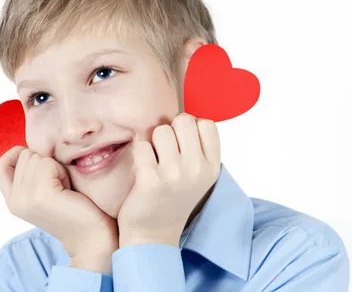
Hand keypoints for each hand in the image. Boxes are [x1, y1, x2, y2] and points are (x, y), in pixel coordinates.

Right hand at [0, 146, 118, 257]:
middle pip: (23, 155)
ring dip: (54, 166)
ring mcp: (25, 198)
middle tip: (58, 184)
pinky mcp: (41, 194)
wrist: (92, 236)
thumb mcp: (43, 191)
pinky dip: (61, 171)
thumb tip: (27, 147)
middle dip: (44, 162)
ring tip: (63, 188)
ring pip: (35, 157)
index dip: (16, 155)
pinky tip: (68, 189)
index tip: (39, 164)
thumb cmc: (74, 207)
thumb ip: (29, 174)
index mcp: (12, 201)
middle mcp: (14, 201)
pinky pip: (47, 163)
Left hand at [117, 113, 220, 246]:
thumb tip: (185, 116)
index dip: (190, 127)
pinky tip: (143, 170)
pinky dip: (139, 154)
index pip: (206, 123)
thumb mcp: (197, 175)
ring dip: (153, 142)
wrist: (153, 235)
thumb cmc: (172, 198)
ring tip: (154, 161)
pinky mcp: (151, 180)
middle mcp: (197, 169)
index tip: (182, 143)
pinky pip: (142, 146)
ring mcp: (174, 175)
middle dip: (170, 130)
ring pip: (160, 130)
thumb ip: (197, 148)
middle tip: (165, 150)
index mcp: (212, 167)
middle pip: (183, 120)